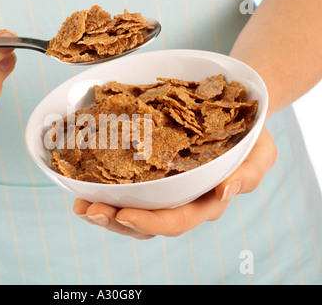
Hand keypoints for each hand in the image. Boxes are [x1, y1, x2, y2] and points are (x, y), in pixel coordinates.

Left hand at [73, 127, 276, 239]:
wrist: (233, 115)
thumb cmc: (247, 135)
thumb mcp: (260, 152)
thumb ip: (248, 174)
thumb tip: (225, 191)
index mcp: (204, 203)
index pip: (176, 221)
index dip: (149, 222)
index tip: (124, 214)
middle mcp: (179, 202)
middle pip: (145, 223)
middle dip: (115, 220)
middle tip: (89, 209)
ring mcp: (161, 191)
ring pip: (129, 212)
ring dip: (103, 211)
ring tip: (80, 204)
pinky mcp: (148, 176)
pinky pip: (124, 190)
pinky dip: (103, 191)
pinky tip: (83, 185)